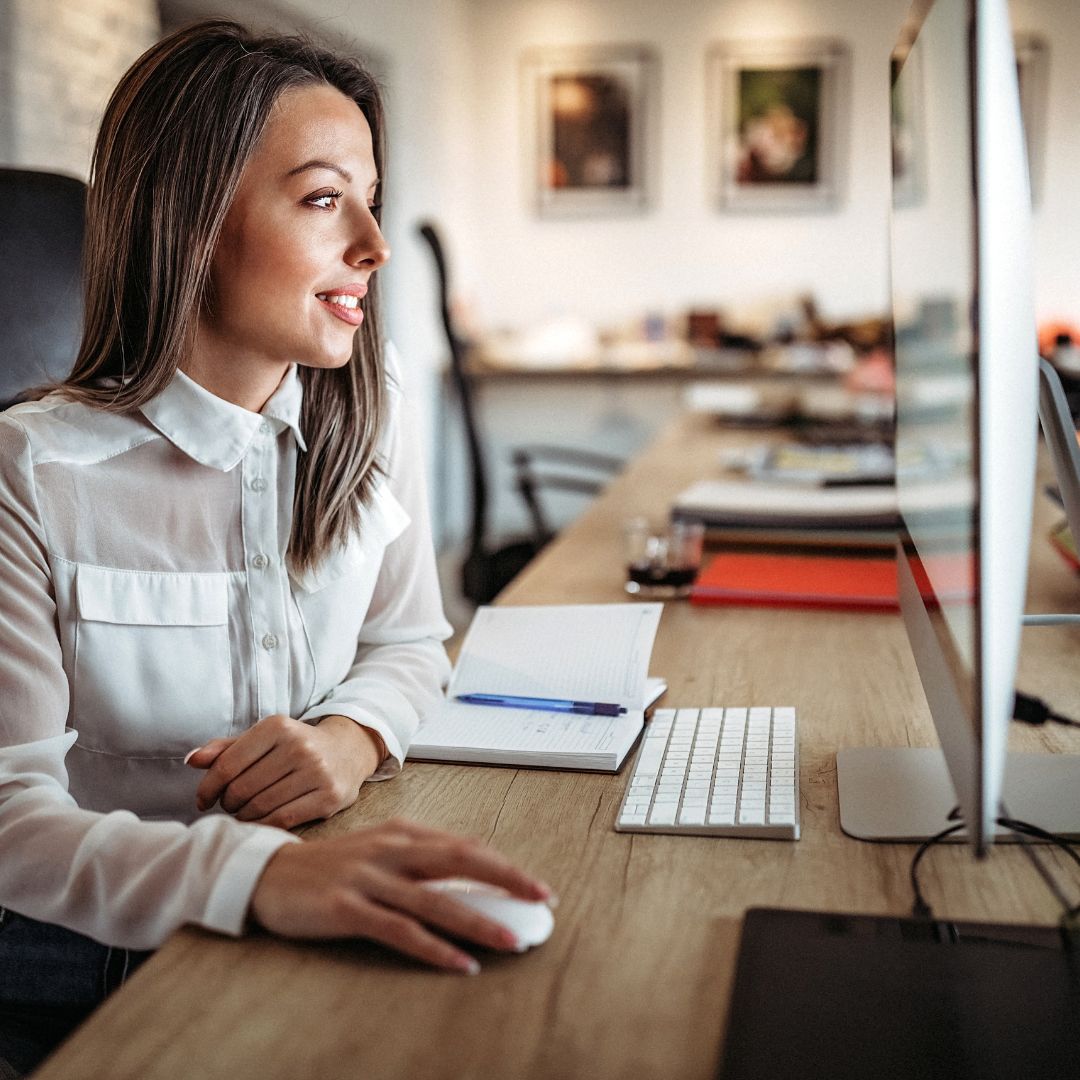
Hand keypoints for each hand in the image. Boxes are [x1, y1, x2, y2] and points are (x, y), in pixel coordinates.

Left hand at [186, 714, 384, 827]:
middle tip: (229, 805)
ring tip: (244, 812)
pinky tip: (260, 821)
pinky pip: (283, 819)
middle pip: (242, 788)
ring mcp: (317, 772)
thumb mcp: (264, 738)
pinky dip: (264, 825)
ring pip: (260, 806)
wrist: (348, 750)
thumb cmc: (295, 746)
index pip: (227, 765)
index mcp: (278, 726)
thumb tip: (192, 760)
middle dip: (228, 803)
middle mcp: (299, 746)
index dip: (208, 787)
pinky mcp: (330, 796)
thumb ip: (227, 748)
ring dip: (244, 816)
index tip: (203, 799)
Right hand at [249, 818, 552, 972]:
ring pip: (435, 900)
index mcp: (403, 832)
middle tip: (541, 901)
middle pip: (461, 861)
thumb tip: (473, 876)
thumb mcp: (380, 851)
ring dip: (478, 921)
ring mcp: (369, 877)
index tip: (536, 886)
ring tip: (511, 940)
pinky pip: (400, 930)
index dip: (504, 866)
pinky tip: (460, 963)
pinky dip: (434, 948)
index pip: (466, 846)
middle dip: (506, 880)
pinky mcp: (347, 908)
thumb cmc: (333, 866)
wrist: (268, 873)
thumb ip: (421, 859)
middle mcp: (391, 848)